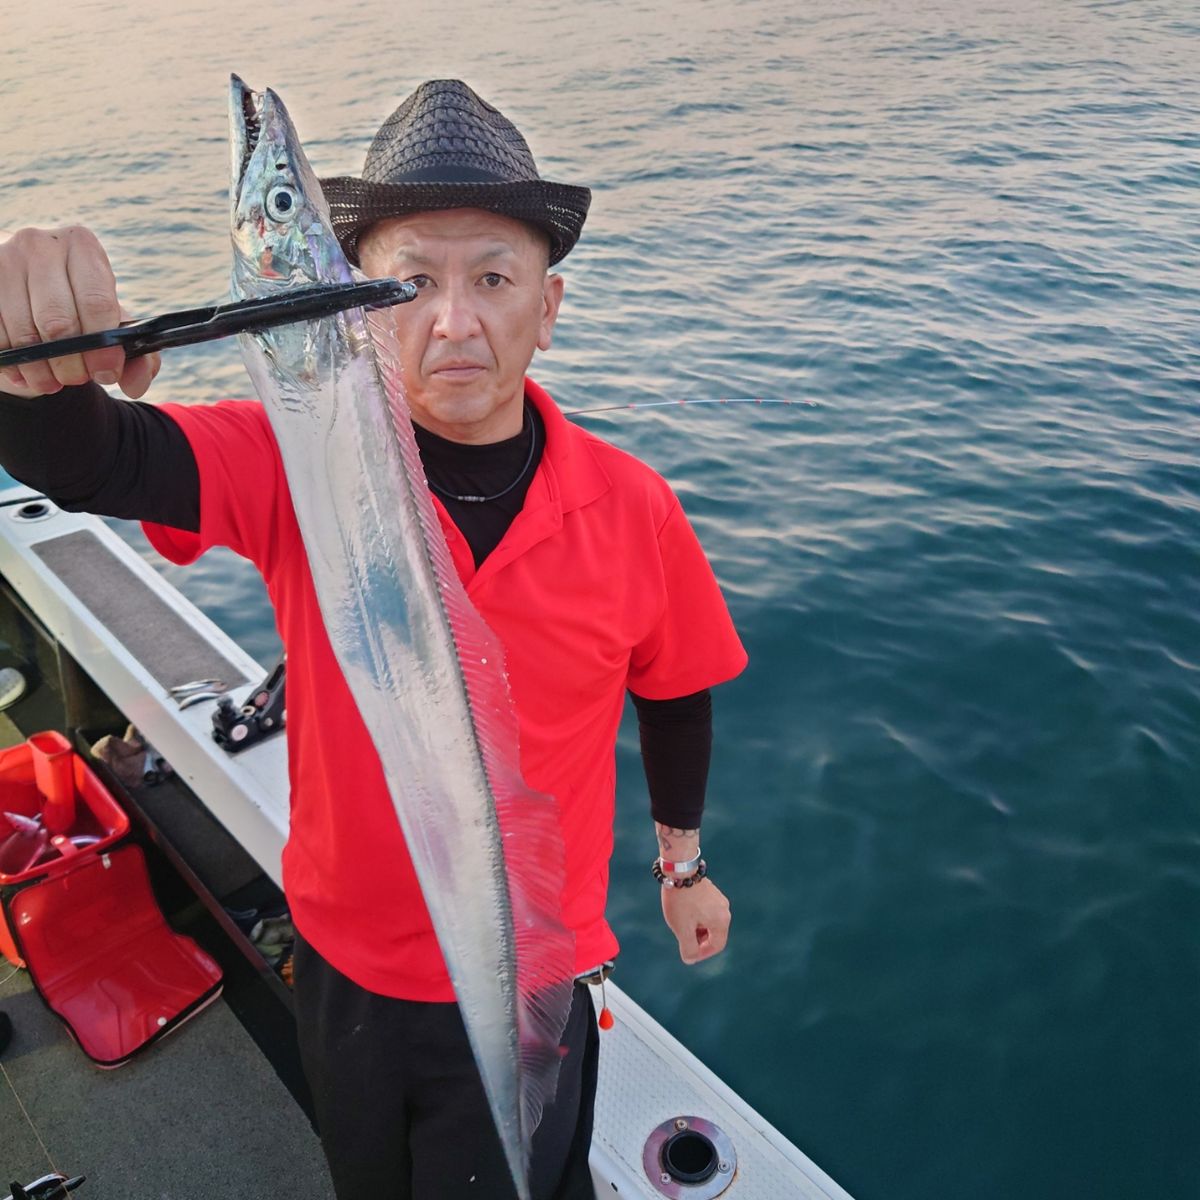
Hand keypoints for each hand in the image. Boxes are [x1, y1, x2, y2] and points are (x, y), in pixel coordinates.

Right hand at [0, 226, 159, 398]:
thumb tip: (136, 384)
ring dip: (40, 370)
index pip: (96, 302)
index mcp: (82, 245)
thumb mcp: (114, 323)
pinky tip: (27, 372)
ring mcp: (4, 260)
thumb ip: (138, 355)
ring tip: (52, 382)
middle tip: (77, 379)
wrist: (30, 286)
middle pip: (57, 321)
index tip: (105, 373)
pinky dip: (14, 364)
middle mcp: (40, 245)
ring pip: (23, 333)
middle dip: (71, 363)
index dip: (103, 347)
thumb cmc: (82, 306)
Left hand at [660, 876, 730, 963]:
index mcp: (721, 921)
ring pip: (710, 922)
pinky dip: (697, 916)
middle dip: (699, 940)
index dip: (702, 954)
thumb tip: (690, 959)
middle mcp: (724, 909)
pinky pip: (707, 911)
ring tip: (681, 924)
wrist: (679, 870)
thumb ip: (688, 948)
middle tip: (682, 937)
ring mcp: (719, 899)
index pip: (717, 945)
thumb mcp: (682, 929)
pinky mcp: (711, 891)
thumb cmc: (681, 901)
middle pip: (714, 934)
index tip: (688, 953)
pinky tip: (683, 912)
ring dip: (697, 928)